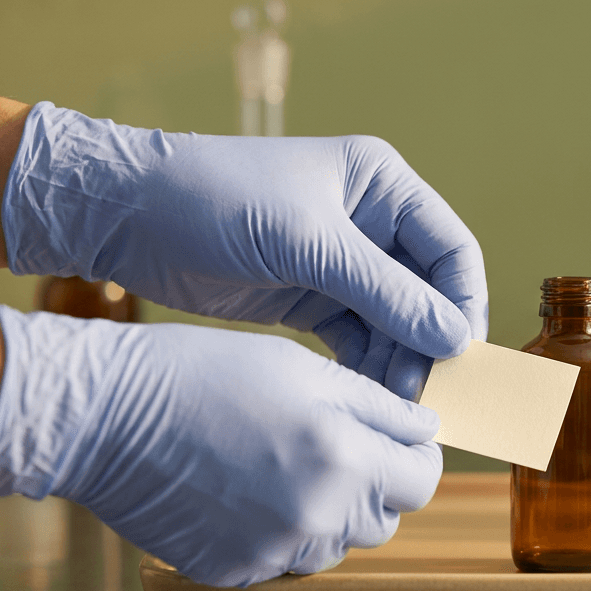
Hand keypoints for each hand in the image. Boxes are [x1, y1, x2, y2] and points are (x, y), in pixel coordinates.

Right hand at [0, 302, 442, 587]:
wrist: (103, 418)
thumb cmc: (201, 376)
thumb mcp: (302, 368)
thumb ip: (378, 405)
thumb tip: (427, 429)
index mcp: (343, 458)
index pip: (422, 480)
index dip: (415, 456)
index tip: (398, 440)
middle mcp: (316, 516)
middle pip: (384, 517)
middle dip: (374, 483)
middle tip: (337, 444)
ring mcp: (274, 551)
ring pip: (338, 544)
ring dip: (330, 510)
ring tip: (285, 463)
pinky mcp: (234, 570)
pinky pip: (286, 559)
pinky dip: (282, 531)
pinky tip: (247, 489)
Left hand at [2, 103, 486, 398]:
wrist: (127, 217)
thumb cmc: (216, 201)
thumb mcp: (308, 243)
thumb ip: (386, 292)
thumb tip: (454, 338)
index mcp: (382, 185)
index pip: (451, 250)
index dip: (463, 304)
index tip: (460, 357)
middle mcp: (370, 222)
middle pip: (427, 292)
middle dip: (428, 342)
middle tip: (423, 394)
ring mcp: (341, 263)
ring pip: (395, 322)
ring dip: (399, 361)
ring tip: (393, 404)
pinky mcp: (310, 297)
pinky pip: (358, 338)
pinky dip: (367, 367)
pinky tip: (365, 396)